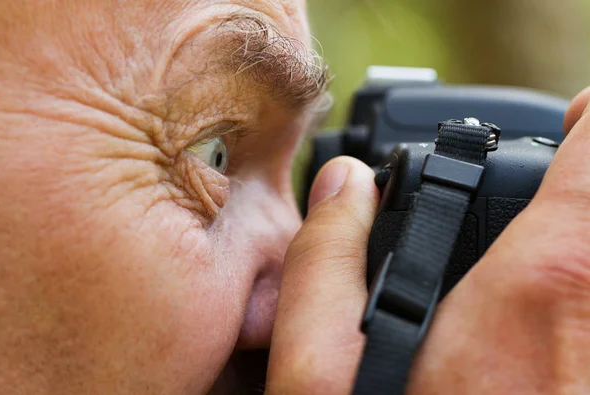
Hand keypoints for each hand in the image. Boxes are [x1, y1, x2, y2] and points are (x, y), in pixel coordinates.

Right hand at [265, 86, 589, 394]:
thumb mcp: (321, 372)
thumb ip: (326, 263)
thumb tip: (342, 188)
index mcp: (532, 291)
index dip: (584, 124)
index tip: (570, 122)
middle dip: (571, 189)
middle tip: (527, 191)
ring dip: (571, 241)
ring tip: (520, 247)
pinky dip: (573, 294)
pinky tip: (529, 314)